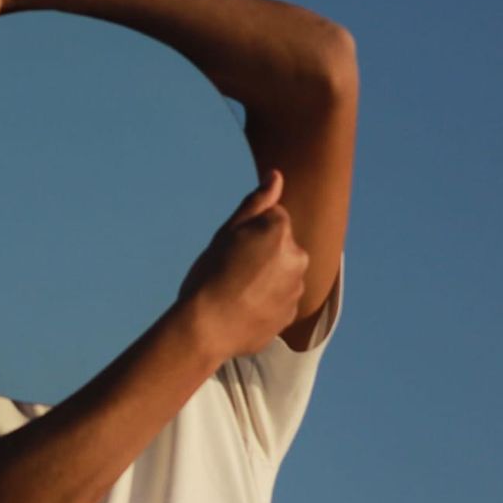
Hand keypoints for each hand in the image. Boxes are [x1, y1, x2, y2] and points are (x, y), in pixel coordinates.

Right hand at [176, 170, 309, 358]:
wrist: (206, 327)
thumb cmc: (210, 275)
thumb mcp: (227, 232)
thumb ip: (257, 203)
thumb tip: (276, 175)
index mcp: (280, 230)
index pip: (271, 218)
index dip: (247, 231)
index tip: (230, 249)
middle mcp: (297, 257)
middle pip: (280, 246)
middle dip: (262, 253)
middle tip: (231, 270)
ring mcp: (296, 288)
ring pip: (280, 273)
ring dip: (265, 278)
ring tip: (235, 292)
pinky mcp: (291, 314)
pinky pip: (279, 300)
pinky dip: (265, 302)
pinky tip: (242, 308)